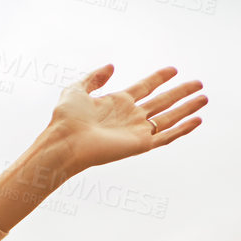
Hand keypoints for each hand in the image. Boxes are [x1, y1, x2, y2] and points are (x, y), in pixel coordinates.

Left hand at [50, 64, 205, 172]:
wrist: (65, 143)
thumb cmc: (65, 119)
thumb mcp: (76, 90)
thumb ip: (94, 78)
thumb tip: (111, 66)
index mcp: (116, 102)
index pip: (144, 87)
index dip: (159, 78)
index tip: (173, 70)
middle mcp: (129, 116)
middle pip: (162, 101)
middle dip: (180, 92)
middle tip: (198, 83)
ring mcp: (135, 131)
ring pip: (168, 118)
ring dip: (187, 108)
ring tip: (204, 99)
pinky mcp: (139, 145)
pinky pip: (166, 137)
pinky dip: (182, 129)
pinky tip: (197, 120)